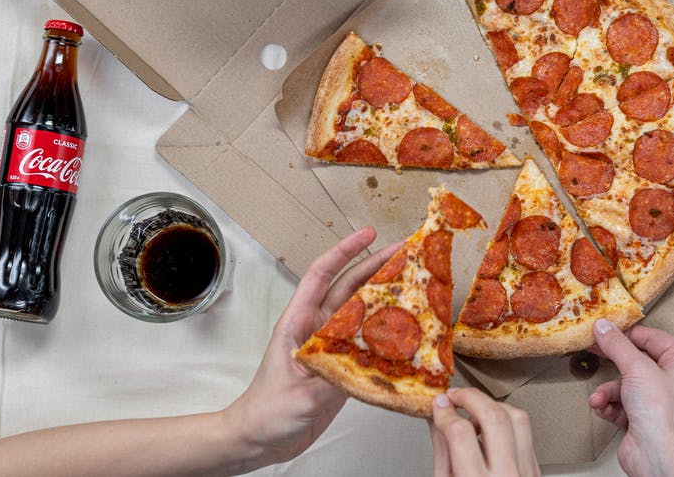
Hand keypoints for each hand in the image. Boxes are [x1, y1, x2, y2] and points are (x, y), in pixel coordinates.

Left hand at [222, 227, 403, 467]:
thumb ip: (329, 382)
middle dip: (376, 266)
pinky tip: (408, 330)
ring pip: (363, 312)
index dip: (345, 251)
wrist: (259, 439)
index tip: (368, 235)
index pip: (322, 275)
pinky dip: (389, 334)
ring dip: (386, 296)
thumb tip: (363, 370)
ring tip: (414, 283)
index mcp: (298, 323)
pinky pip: (369, 342)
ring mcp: (331, 347)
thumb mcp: (297, 397)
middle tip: (406, 253)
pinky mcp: (342, 366)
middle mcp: (316, 329)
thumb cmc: (264, 413)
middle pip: (349, 287)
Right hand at [429, 387, 539, 476]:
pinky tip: (490, 426)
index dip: (446, 413)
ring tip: (474, 410)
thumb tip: (436, 416)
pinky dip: (506, 420)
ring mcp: (526, 473)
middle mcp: (506, 476)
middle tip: (455, 396)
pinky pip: (525, 432)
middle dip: (471, 398)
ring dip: (492, 406)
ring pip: (517, 418)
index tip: (439, 405)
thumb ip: (442, 452)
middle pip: (494, 418)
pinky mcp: (535, 470)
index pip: (461, 434)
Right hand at [589, 320, 673, 476]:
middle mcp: (671, 383)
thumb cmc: (662, 415)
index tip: (609, 329)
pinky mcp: (640, 418)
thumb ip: (617, 345)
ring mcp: (655, 402)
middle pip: (636, 362)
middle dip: (614, 363)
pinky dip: (608, 405)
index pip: (655, 339)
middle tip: (595, 350)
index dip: (631, 334)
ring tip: (601, 397)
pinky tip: (603, 408)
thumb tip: (604, 327)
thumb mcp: (637, 368)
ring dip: (607, 391)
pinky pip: (618, 403)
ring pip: (624, 385)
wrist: (655, 455)